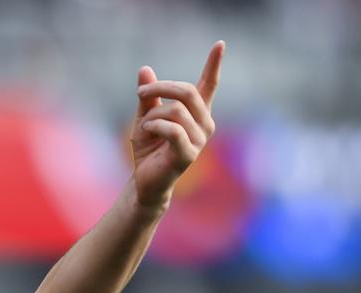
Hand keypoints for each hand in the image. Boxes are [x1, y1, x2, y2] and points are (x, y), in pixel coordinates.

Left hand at [130, 41, 223, 208]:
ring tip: (143, 126)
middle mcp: (204, 124)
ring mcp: (199, 140)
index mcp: (197, 113)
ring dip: (152, 114)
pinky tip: (145, 133)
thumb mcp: (145, 117)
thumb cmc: (148, 149)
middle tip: (140, 92)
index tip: (219, 44)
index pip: (209, 85)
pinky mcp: (189, 154)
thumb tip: (145, 69)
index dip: (214, 64)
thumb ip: (148, 96)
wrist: (145, 180)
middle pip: (187, 92)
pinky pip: (172, 129)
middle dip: (160, 87)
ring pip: (175, 110)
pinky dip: (153, 126)